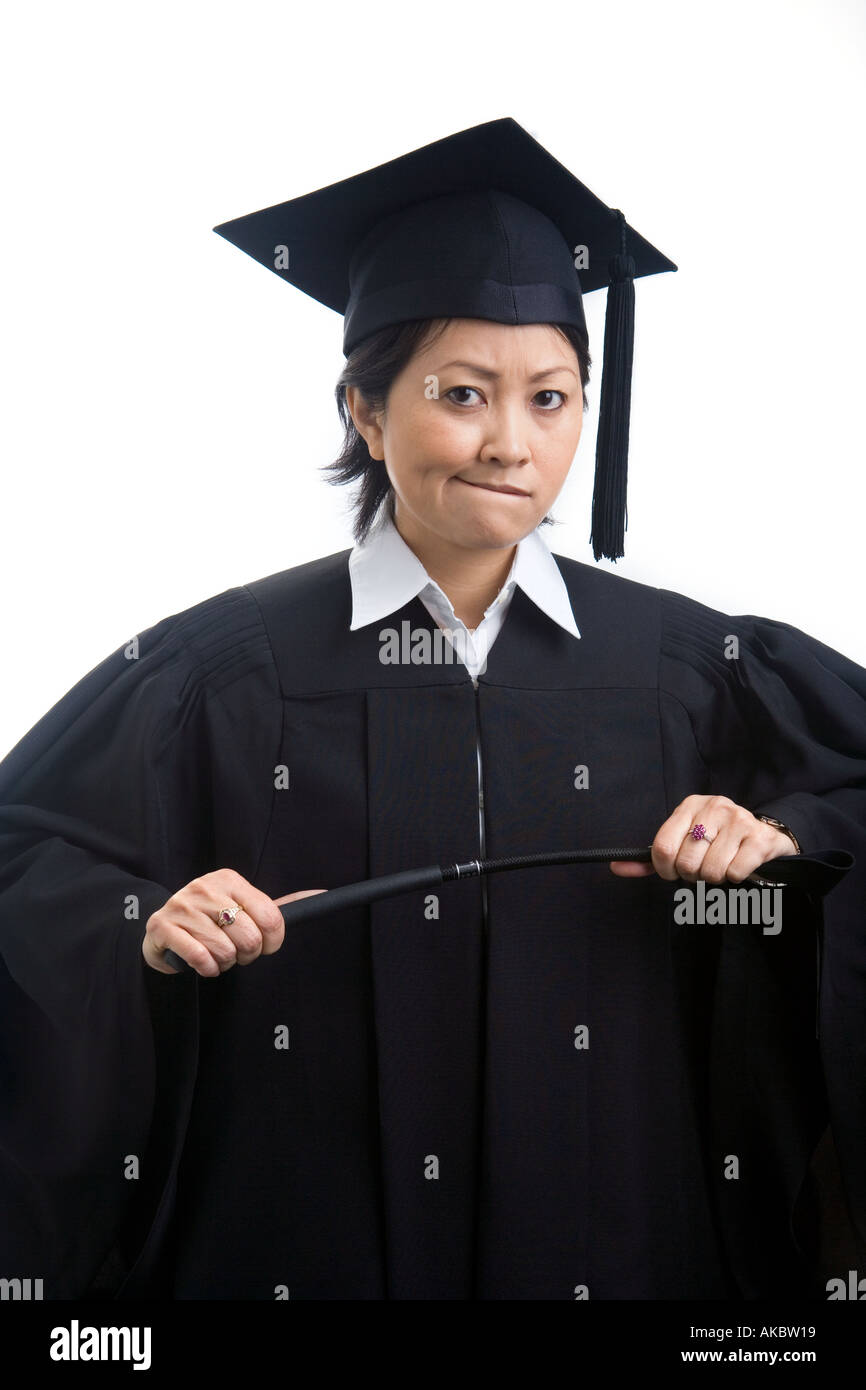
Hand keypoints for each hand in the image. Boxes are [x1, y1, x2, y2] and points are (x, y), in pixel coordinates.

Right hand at [142, 869, 325, 975]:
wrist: (161, 930)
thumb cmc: (210, 921)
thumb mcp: (241, 906)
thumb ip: (277, 906)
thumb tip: (321, 894)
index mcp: (229, 879)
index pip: (270, 917)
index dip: (273, 942)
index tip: (265, 947)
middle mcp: (205, 888)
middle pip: (250, 938)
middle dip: (247, 955)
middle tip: (237, 953)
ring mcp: (182, 906)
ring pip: (225, 951)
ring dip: (225, 964)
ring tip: (216, 955)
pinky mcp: (162, 927)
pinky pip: (199, 958)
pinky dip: (207, 969)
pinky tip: (203, 963)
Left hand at [609, 795, 797, 882]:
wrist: (765, 834)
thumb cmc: (717, 840)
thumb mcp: (684, 840)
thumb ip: (652, 857)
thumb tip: (616, 868)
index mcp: (690, 805)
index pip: (662, 846)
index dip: (665, 869)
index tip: (673, 872)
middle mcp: (714, 807)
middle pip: (686, 862)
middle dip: (692, 875)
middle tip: (702, 867)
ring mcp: (739, 820)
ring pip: (710, 871)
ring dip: (714, 878)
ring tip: (721, 864)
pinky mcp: (759, 838)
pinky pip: (734, 873)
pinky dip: (734, 878)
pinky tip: (739, 864)